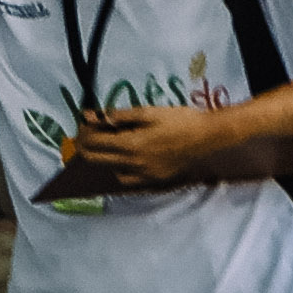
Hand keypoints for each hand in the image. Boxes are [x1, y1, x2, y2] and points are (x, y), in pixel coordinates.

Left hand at [56, 97, 248, 191]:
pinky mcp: (154, 180)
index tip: (86, 123)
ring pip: (110, 170)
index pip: (92, 142)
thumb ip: (117, 116)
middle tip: (91, 134)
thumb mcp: (147, 112)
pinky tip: (129, 159)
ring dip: (104, 157)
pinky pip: (128, 179)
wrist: (209, 137)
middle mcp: (133, 164)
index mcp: (130, 145)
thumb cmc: (180, 120)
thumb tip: (92, 116)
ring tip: (113, 145)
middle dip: (86, 146)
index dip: (83, 132)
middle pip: (94, 159)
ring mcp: (144, 175)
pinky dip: (122, 169)